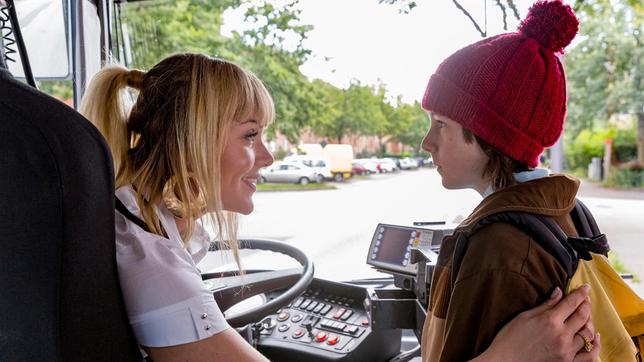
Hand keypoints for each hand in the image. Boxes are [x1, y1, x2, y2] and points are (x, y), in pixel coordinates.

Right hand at [472, 285, 599, 361]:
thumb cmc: (510, 338)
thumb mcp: (524, 317)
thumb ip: (545, 305)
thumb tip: (558, 292)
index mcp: (550, 321)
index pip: (571, 303)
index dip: (580, 293)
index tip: (585, 287)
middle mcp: (562, 335)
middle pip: (583, 316)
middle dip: (586, 305)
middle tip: (586, 298)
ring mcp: (567, 351)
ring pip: (587, 334)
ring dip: (590, 322)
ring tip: (587, 315)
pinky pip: (589, 355)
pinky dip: (595, 345)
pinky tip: (595, 337)